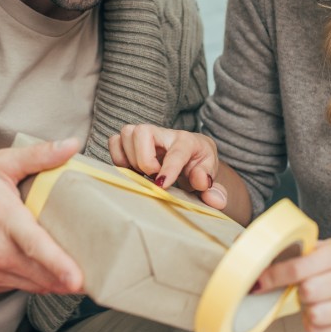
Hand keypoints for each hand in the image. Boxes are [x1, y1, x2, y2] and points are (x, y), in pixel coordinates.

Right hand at [0, 138, 83, 294]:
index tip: (78, 279)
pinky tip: (40, 270)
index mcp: (4, 220)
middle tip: (95, 276)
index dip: (59, 265)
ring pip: (30, 285)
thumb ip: (38, 156)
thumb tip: (72, 144)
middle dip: (69, 279)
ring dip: (52, 283)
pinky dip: (29, 281)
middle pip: (40, 275)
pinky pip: (13, 287)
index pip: (36, 247)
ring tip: (75, 275)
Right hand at [108, 124, 227, 209]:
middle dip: (144, 160)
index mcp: (188, 141)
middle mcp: (165, 134)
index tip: (162, 185)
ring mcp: (147, 134)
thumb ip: (214, 189)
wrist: (192, 158)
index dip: (169, 168)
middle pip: (143, 131)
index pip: (177, 151)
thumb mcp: (210, 178)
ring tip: (143, 174)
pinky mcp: (131, 140)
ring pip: (126, 133)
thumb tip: (215, 200)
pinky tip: (132, 171)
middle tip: (153, 177)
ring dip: (131, 159)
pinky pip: (114, 141)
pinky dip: (118, 158)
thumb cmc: (199, 167)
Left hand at [258, 239, 330, 331]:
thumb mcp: (316, 249)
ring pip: (316, 315)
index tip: (260, 282)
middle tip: (297, 290)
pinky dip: (313, 328)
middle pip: (310, 292)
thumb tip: (242, 246)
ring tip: (310, 302)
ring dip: (305, 311)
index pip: (301, 267)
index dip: (275, 276)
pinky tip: (317, 316)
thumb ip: (286, 249)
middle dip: (296, 293)